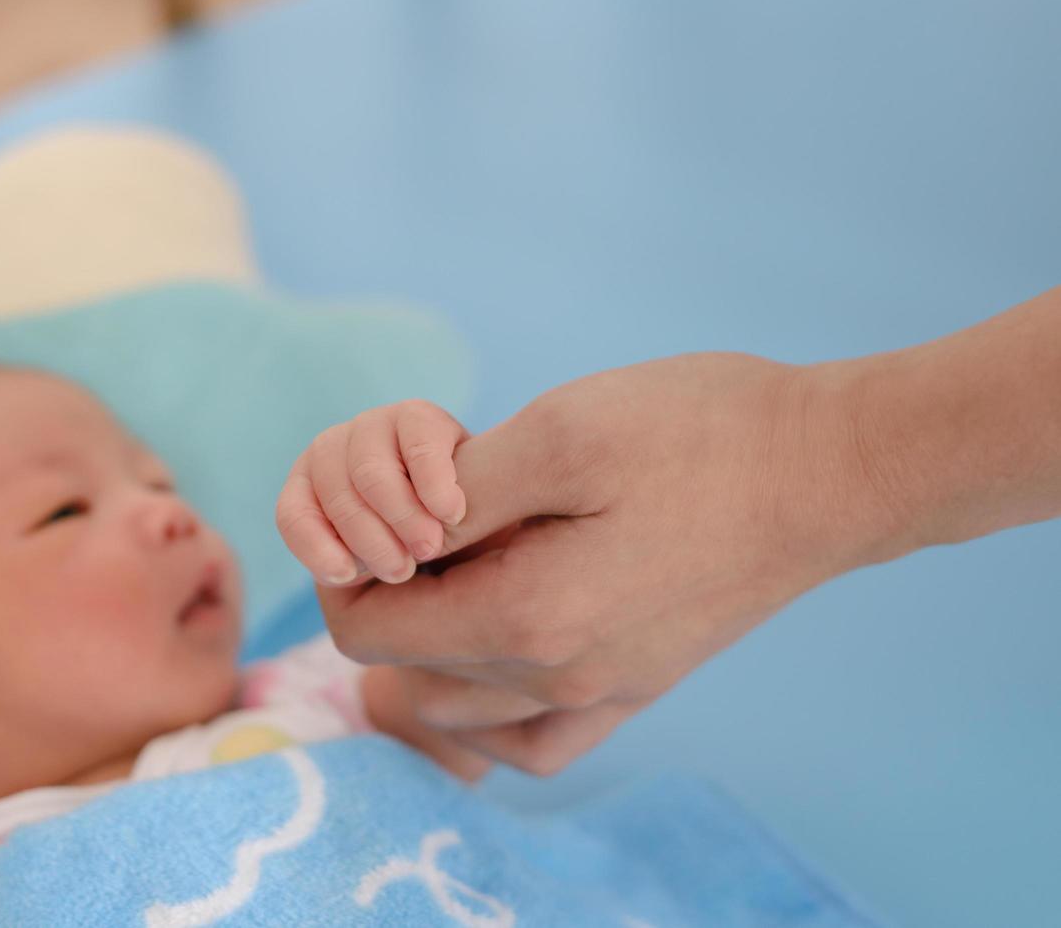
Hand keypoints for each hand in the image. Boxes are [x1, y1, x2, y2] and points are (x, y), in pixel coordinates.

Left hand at [312, 354, 898, 773]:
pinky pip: (534, 742)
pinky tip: (489, 657)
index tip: (376, 507)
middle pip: (409, 668)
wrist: (829, 468)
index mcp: (524, 619)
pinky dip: (488, 710)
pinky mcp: (641, 688)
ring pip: (461, 707)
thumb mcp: (559, 433)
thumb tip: (395, 536)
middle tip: (425, 517)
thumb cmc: (697, 435)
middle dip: (389, 595)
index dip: (346, 570)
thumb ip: (457, 495)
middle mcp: (556, 681)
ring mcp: (604, 695)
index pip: (369, 633)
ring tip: (456, 565)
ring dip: (430, 645)